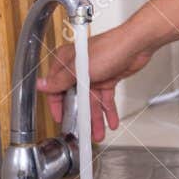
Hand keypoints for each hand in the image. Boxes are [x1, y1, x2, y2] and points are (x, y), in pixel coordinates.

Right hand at [36, 21, 154, 142]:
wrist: (137, 45)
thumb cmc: (110, 48)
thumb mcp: (80, 68)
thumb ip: (61, 80)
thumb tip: (41, 84)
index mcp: (67, 62)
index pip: (56, 88)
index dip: (58, 105)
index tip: (61, 119)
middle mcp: (79, 69)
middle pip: (76, 98)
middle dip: (80, 116)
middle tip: (82, 132)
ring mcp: (94, 74)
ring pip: (92, 101)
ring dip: (96, 118)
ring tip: (98, 133)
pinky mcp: (108, 78)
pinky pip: (106, 99)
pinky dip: (108, 111)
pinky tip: (110, 121)